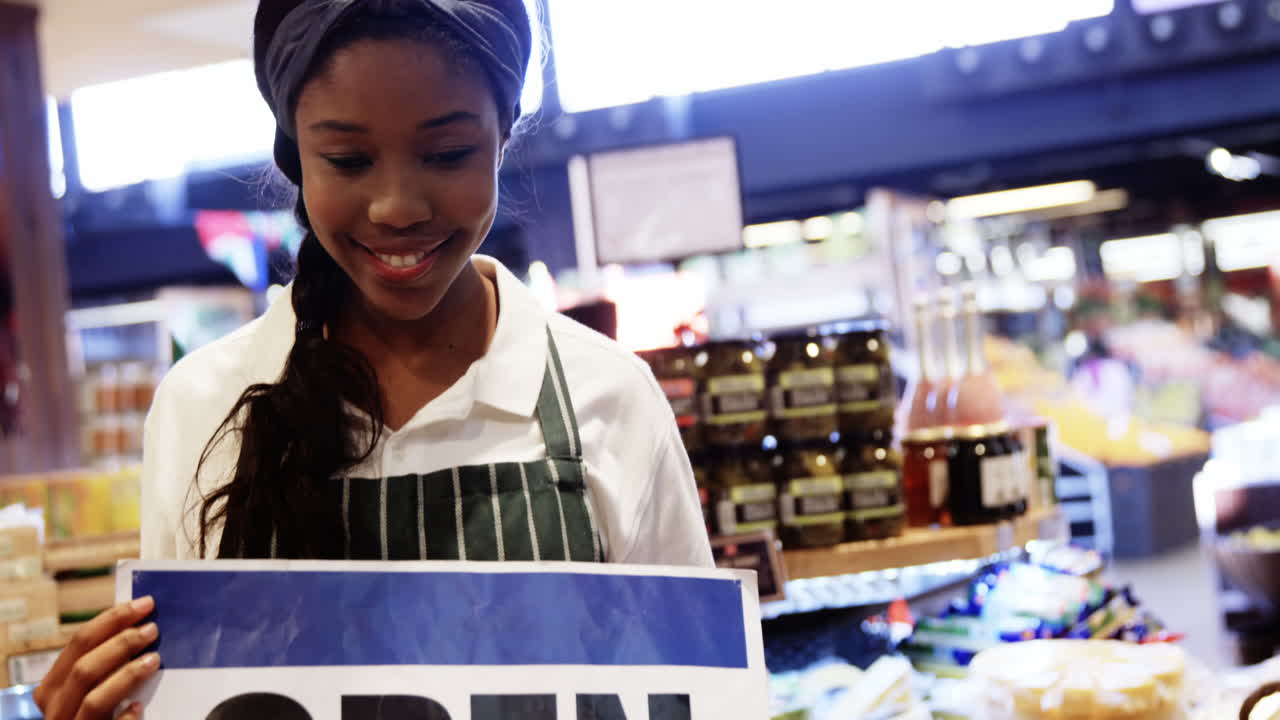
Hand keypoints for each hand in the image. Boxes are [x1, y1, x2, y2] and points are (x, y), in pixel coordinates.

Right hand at [33, 596, 160, 719]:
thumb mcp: (88, 687)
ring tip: (154, 659)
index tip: (144, 604)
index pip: (78, 644)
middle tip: (152, 629)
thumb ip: (102, 665)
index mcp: (52, 688)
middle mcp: (56, 709)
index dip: (111, 620)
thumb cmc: (94, 714)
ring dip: (126, 675)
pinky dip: (125, 718)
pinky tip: (139, 707)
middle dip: (120, 644)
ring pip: (94, 699)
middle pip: (84, 669)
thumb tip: (138, 625)